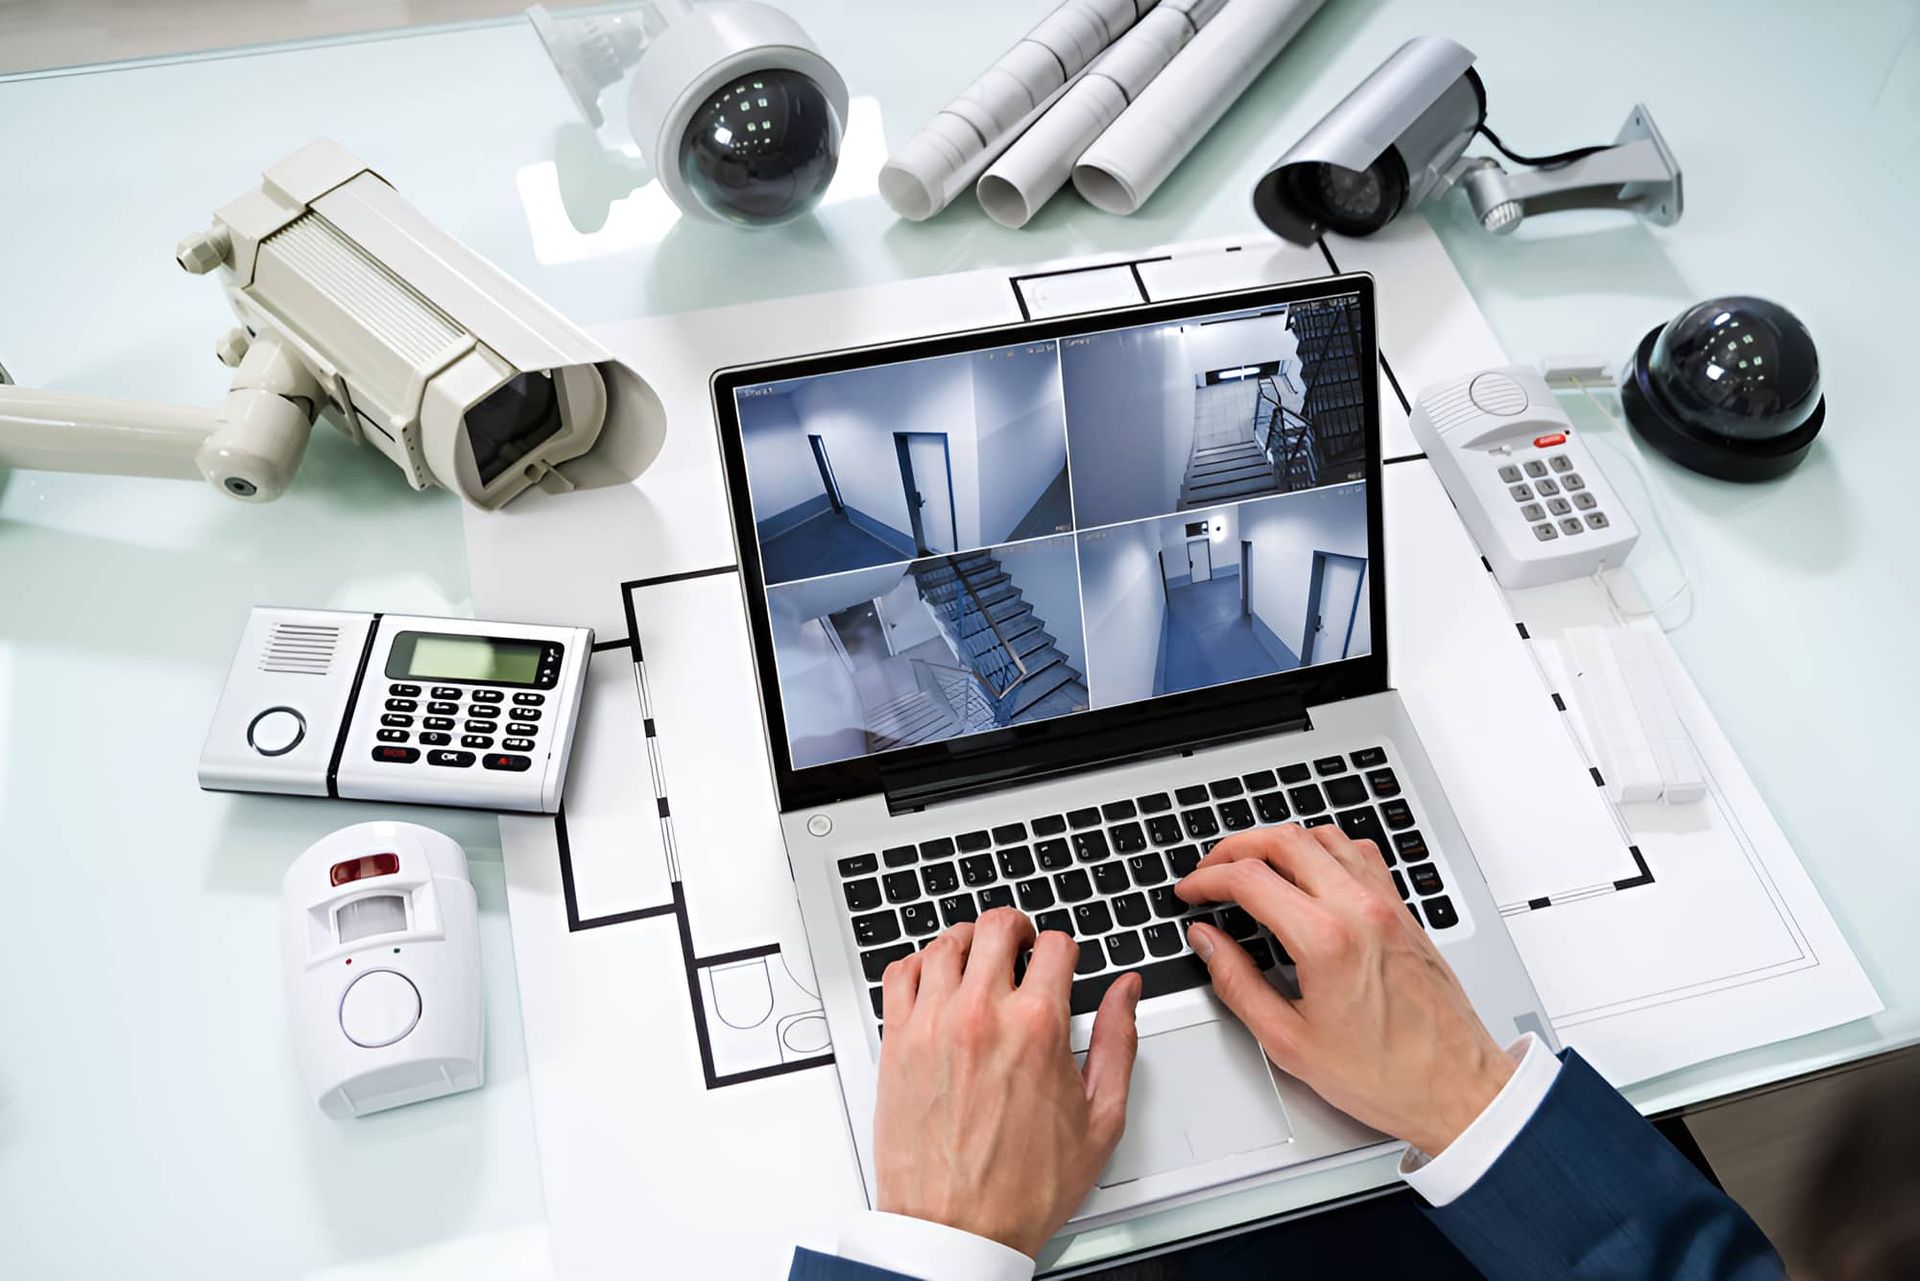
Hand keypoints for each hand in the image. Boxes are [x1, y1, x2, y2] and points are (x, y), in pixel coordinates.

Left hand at [872, 908, 1140, 1256]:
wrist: (957, 1228)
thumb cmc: (1022, 1187)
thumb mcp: (1100, 1120)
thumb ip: (1119, 1043)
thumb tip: (1126, 993)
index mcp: (1037, 1028)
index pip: (1054, 944)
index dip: (1063, 949)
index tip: (1060, 962)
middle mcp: (981, 1015)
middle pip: (996, 926)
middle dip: (1016, 928)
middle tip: (1021, 946)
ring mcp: (932, 1024)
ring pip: (946, 942)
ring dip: (968, 941)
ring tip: (979, 959)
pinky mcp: (896, 1042)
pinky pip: (900, 973)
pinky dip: (919, 964)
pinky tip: (935, 979)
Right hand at [1176, 824, 1512, 1155]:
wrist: (1457, 1089)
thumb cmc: (1387, 1076)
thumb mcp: (1290, 1043)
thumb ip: (1238, 984)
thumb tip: (1209, 943)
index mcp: (1327, 940)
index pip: (1250, 879)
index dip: (1207, 878)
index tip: (1191, 891)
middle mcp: (1360, 909)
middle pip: (1285, 840)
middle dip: (1235, 847)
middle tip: (1211, 870)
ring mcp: (1387, 905)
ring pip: (1324, 837)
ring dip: (1280, 842)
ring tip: (1253, 865)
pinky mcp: (1405, 912)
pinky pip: (1359, 854)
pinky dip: (1323, 849)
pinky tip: (1309, 872)